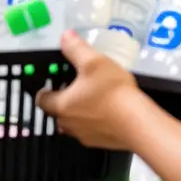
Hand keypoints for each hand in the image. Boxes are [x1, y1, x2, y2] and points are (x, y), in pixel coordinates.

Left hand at [36, 30, 144, 150]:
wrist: (138, 122)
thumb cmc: (112, 91)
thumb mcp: (93, 61)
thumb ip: (76, 48)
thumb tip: (64, 36)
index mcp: (61, 105)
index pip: (42, 100)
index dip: (44, 89)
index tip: (52, 82)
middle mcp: (68, 124)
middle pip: (57, 112)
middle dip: (63, 100)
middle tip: (76, 86)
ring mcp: (85, 136)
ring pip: (74, 123)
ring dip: (79, 112)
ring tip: (93, 97)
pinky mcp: (100, 143)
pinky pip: (91, 131)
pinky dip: (94, 122)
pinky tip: (108, 111)